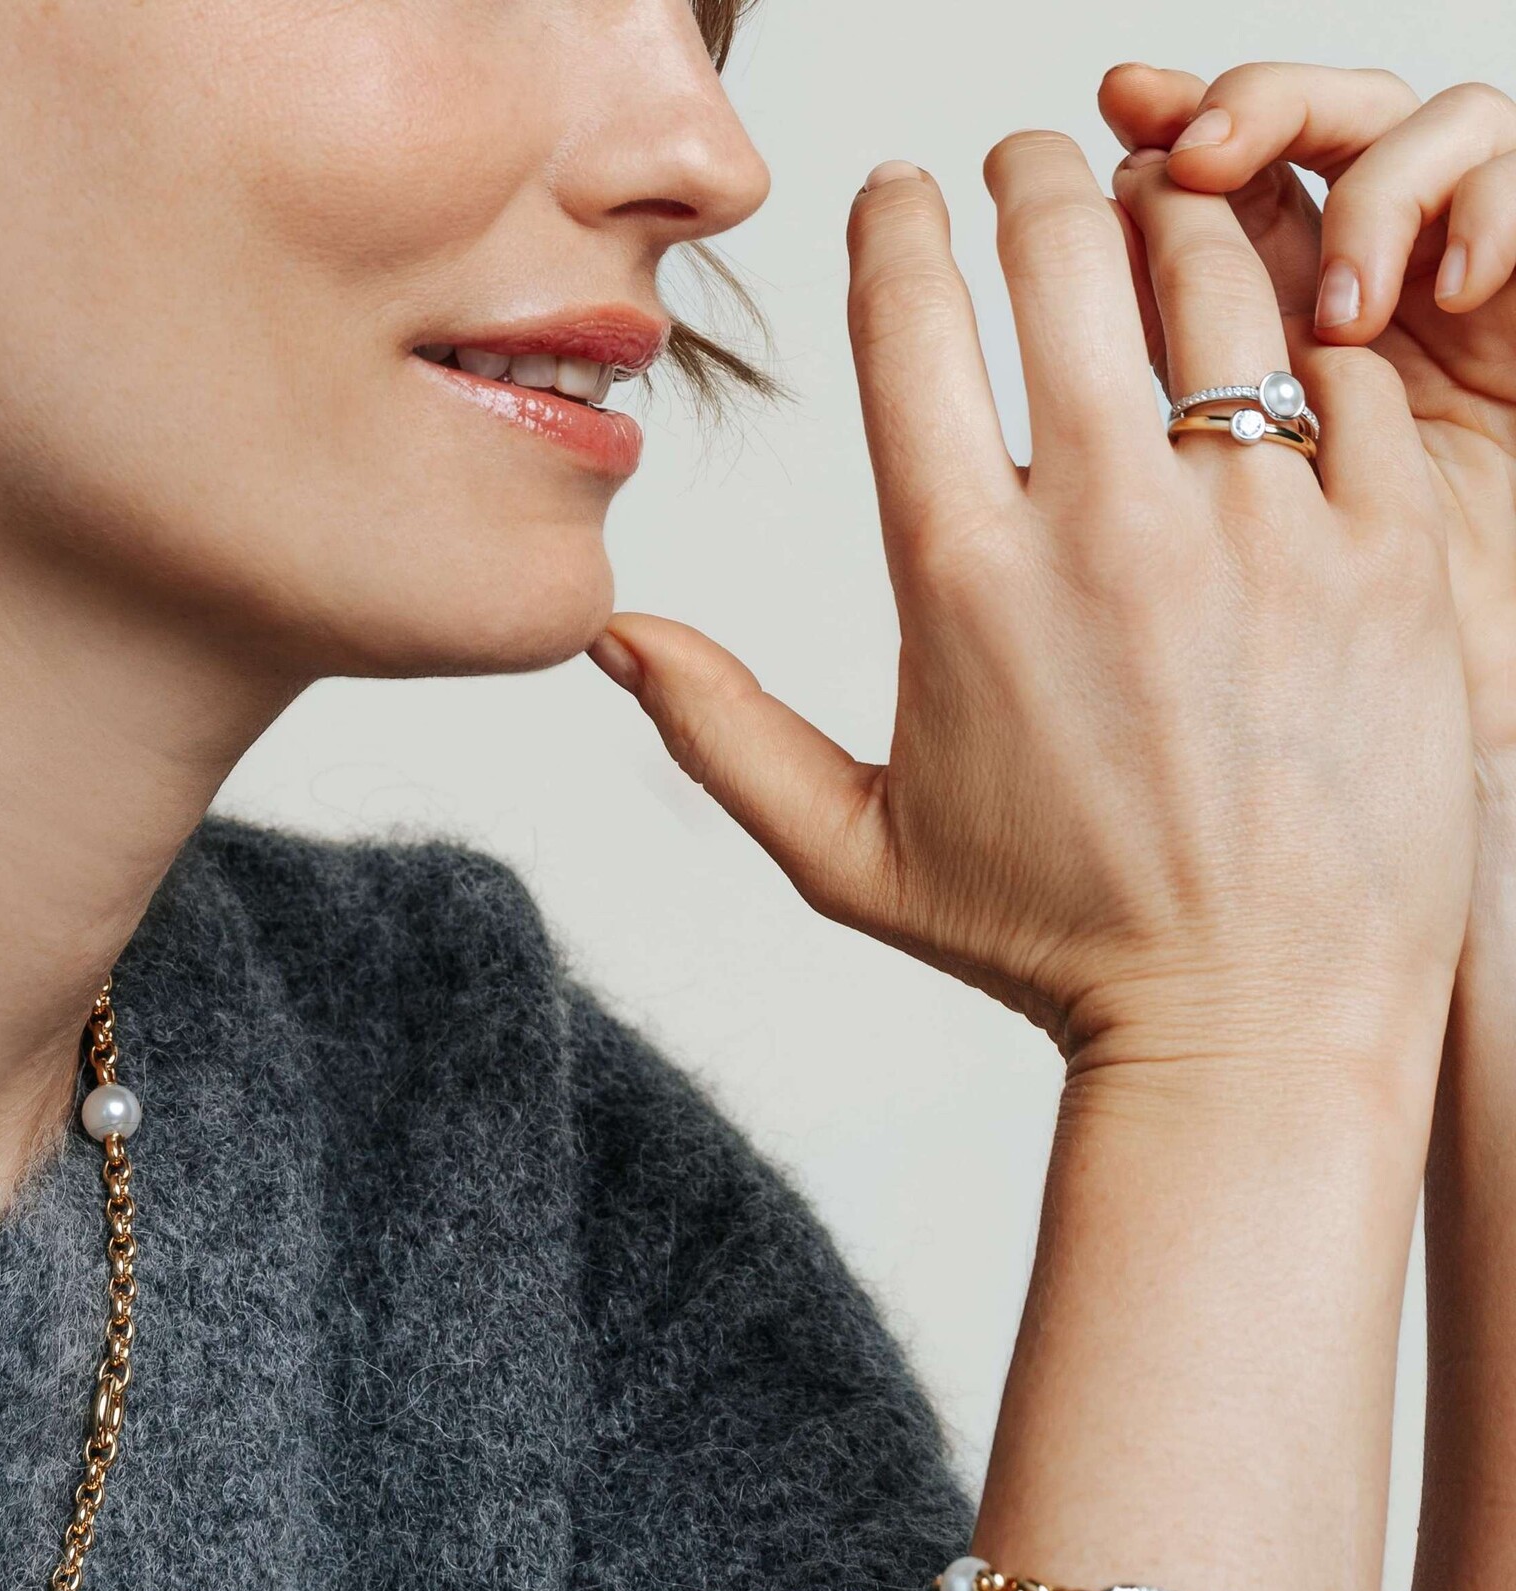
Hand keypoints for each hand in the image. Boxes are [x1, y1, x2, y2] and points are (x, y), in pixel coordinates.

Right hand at [590, 139, 1474, 1080]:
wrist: (1256, 1020)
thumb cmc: (1046, 941)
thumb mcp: (850, 856)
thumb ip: (722, 734)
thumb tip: (613, 635)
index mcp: (961, 578)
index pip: (911, 319)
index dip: (896, 220)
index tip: (900, 189)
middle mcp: (1107, 526)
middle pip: (1060, 246)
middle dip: (1027, 169)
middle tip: (1024, 158)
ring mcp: (1262, 528)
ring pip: (1215, 270)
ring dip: (1168, 217)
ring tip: (1150, 220)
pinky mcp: (1390, 548)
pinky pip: (1347, 367)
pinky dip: (1304, 331)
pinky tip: (1273, 350)